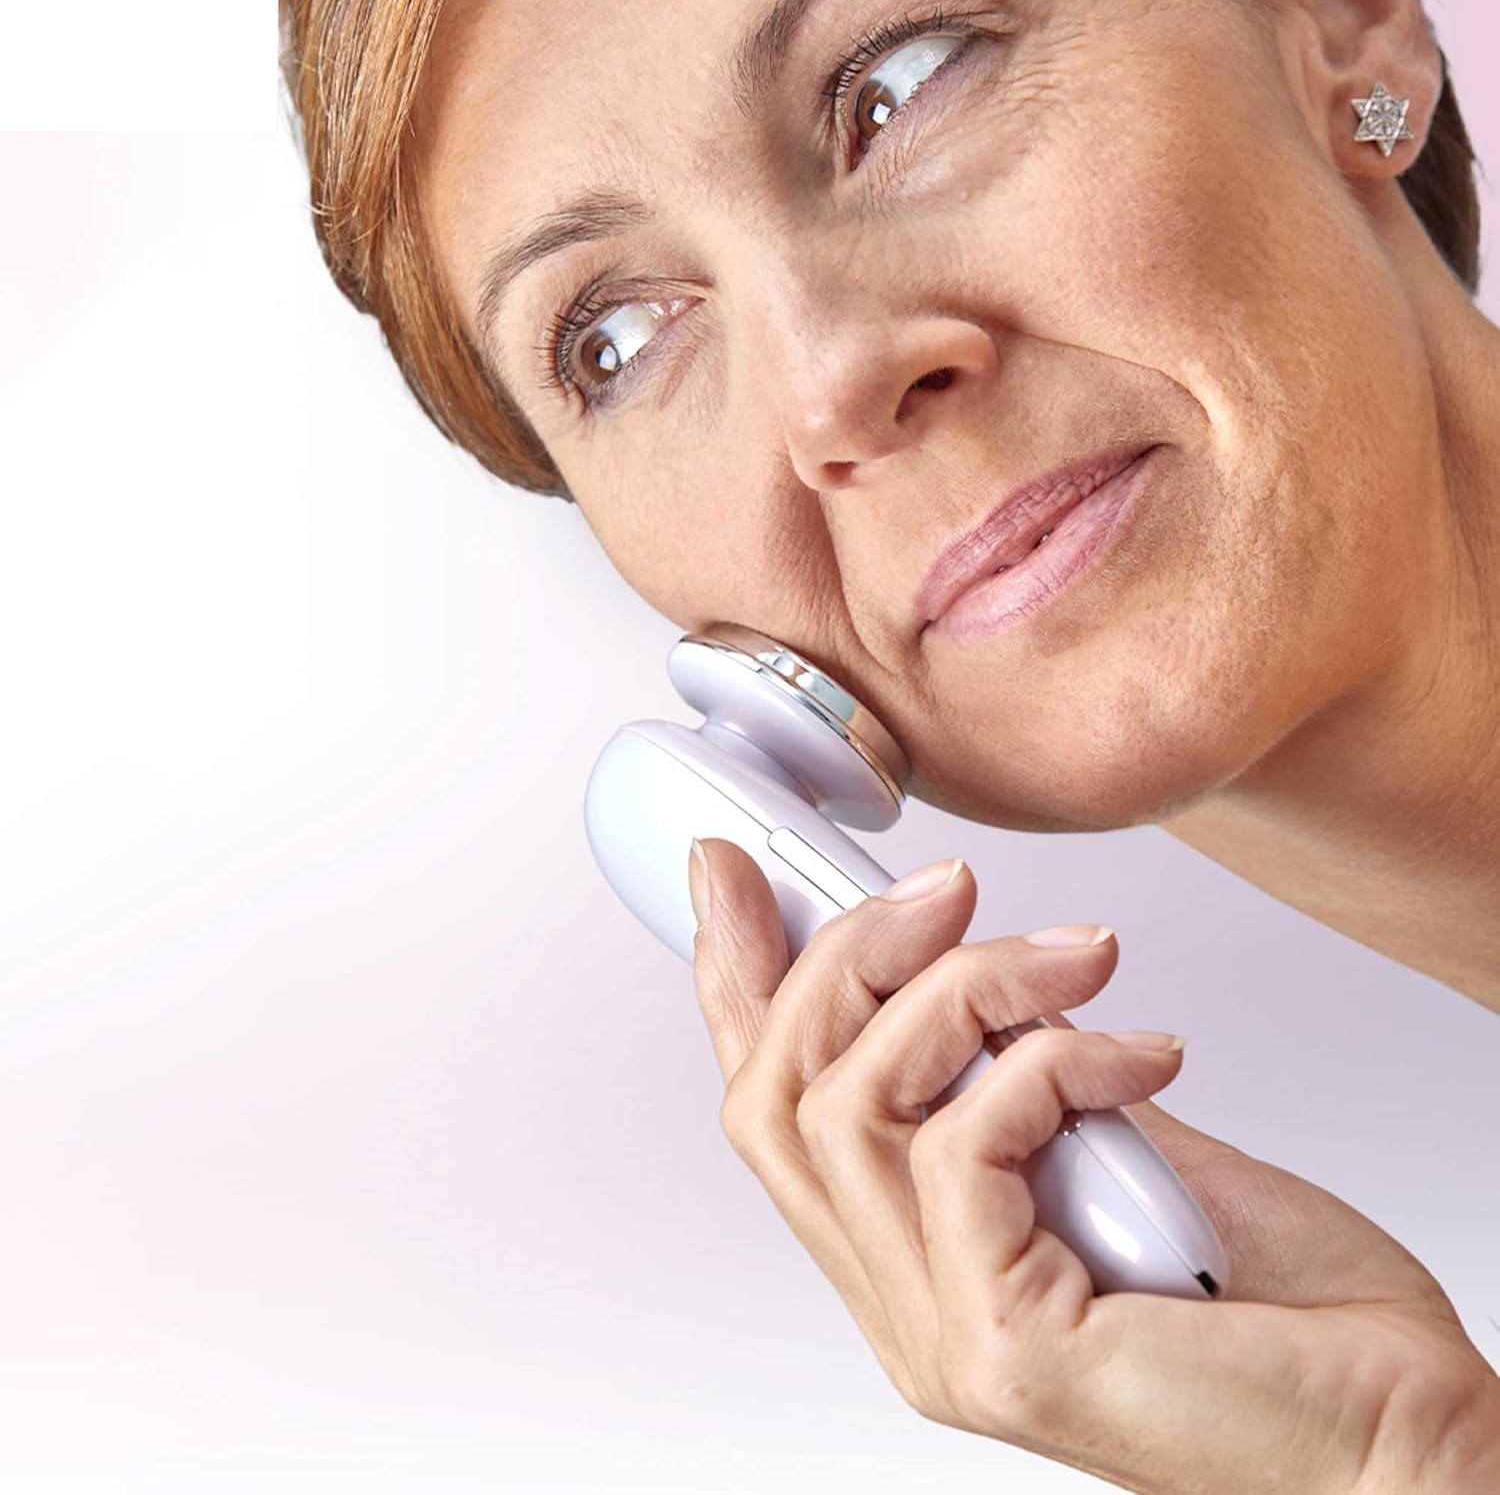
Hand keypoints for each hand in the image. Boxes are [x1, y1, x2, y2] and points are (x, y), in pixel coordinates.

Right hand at [685, 839, 1499, 1493]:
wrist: (1409, 1443)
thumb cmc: (1295, 1318)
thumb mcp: (1127, 1150)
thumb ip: (1031, 1081)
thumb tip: (979, 980)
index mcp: (914, 1263)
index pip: (773, 1113)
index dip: (736, 981)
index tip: (732, 872)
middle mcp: (903, 1308)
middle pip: (774, 1103)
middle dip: (843, 958)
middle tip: (941, 893)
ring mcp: (941, 1340)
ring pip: (849, 1110)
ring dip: (962, 992)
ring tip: (1071, 961)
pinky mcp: (1002, 1350)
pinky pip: (963, 1150)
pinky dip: (1050, 1063)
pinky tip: (1139, 1056)